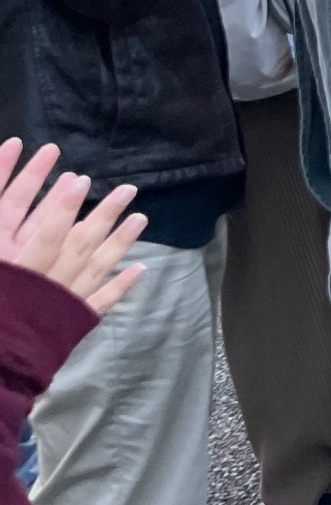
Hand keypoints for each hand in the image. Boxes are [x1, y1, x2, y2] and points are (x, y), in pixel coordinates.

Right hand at [0, 140, 147, 314]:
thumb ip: (3, 247)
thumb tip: (4, 214)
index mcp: (22, 275)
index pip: (46, 236)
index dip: (62, 208)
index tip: (79, 181)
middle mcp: (50, 286)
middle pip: (80, 244)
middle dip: (103, 215)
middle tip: (127, 189)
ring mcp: (66, 304)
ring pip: (97, 267)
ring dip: (121, 242)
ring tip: (141, 218)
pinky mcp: (73, 323)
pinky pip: (101, 302)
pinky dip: (121, 285)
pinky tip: (140, 268)